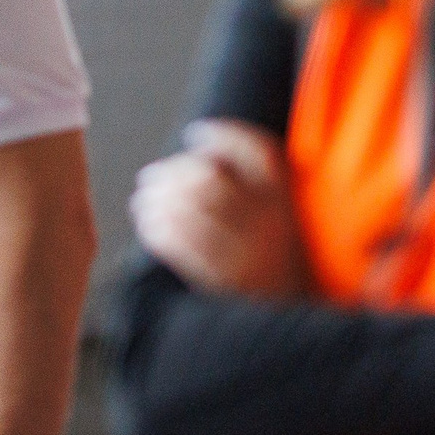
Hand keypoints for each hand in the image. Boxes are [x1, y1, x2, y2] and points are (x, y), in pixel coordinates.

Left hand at [130, 119, 306, 298]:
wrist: (290, 302)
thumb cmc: (278, 247)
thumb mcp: (283, 207)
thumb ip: (254, 177)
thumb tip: (202, 149)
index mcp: (287, 199)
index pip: (260, 152)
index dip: (224, 135)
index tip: (195, 132)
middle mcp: (269, 223)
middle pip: (211, 182)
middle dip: (172, 174)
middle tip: (151, 175)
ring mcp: (246, 253)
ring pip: (190, 215)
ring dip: (158, 202)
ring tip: (144, 198)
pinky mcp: (225, 281)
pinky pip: (183, 249)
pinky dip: (158, 231)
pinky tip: (149, 223)